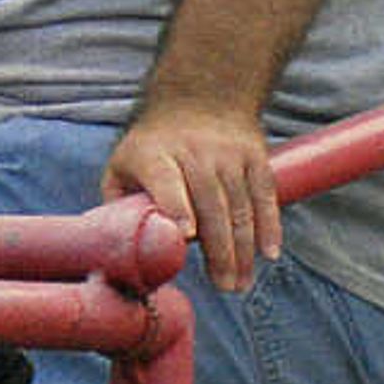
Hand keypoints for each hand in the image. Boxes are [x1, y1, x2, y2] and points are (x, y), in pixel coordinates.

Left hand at [104, 95, 279, 292]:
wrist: (199, 96)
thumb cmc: (152, 144)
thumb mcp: (123, 162)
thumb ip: (117, 201)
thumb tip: (113, 246)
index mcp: (154, 155)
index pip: (167, 182)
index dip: (177, 207)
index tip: (185, 235)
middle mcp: (194, 153)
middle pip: (211, 205)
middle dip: (219, 250)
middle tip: (224, 287)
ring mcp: (228, 155)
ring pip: (240, 206)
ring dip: (244, 249)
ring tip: (240, 283)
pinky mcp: (254, 156)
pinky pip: (265, 195)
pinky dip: (269, 226)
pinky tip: (269, 254)